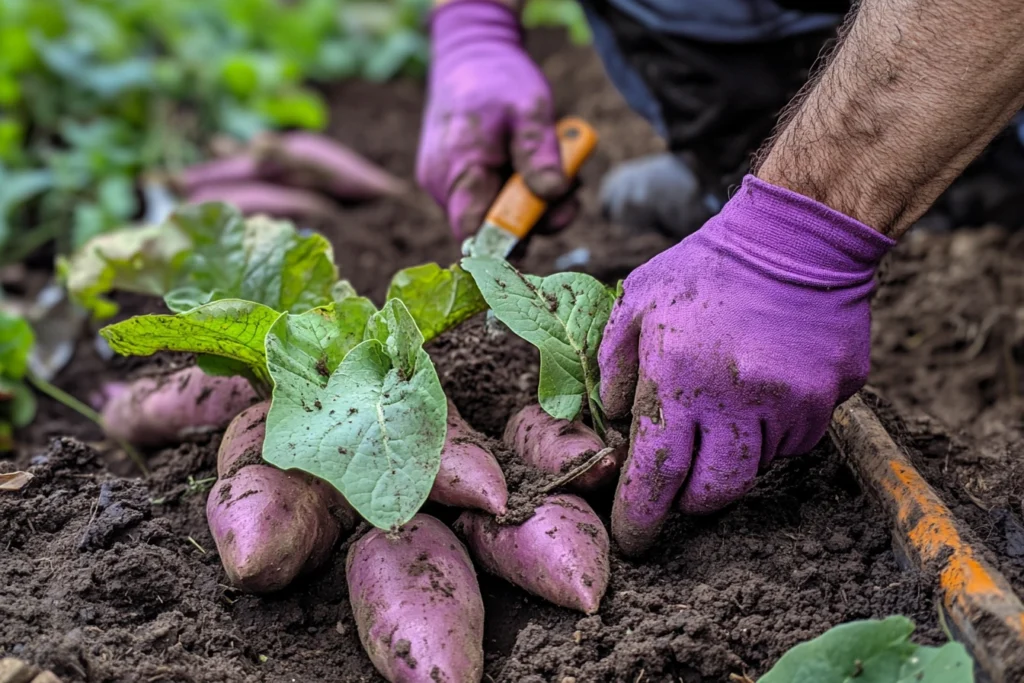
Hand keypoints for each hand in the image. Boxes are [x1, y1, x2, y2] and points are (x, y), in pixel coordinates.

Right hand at [417, 0, 572, 238]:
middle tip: (568, 192)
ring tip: (554, 166)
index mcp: (459, 168)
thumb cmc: (498, 78)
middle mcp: (441, 183)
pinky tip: (529, 164)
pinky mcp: (450, 179)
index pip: (474, 231)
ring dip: (526, 200)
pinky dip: (512, 188)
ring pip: (489, 213)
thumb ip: (539, 154)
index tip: (537, 242)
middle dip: (532, 217)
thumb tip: (552, 195)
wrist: (469, 53)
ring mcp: (442, 182)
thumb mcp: (530, 109)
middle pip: (487, 227)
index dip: (504, 246)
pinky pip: (484, 198)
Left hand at [598, 176, 894, 555]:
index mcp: (682, 376)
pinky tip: (762, 387)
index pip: (656, 474)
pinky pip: (792, 442)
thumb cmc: (707, 267)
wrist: (798, 236)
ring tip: (726, 399)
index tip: (632, 539)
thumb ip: (613, 366)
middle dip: (689, 499)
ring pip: (754, 469)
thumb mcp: (636, 302)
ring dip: (730, 453)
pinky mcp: (829, 401)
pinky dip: (770, 432)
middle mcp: (741, 400)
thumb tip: (610, 422)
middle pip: (713, 493)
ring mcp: (793, 404)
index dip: (640, 516)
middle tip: (679, 475)